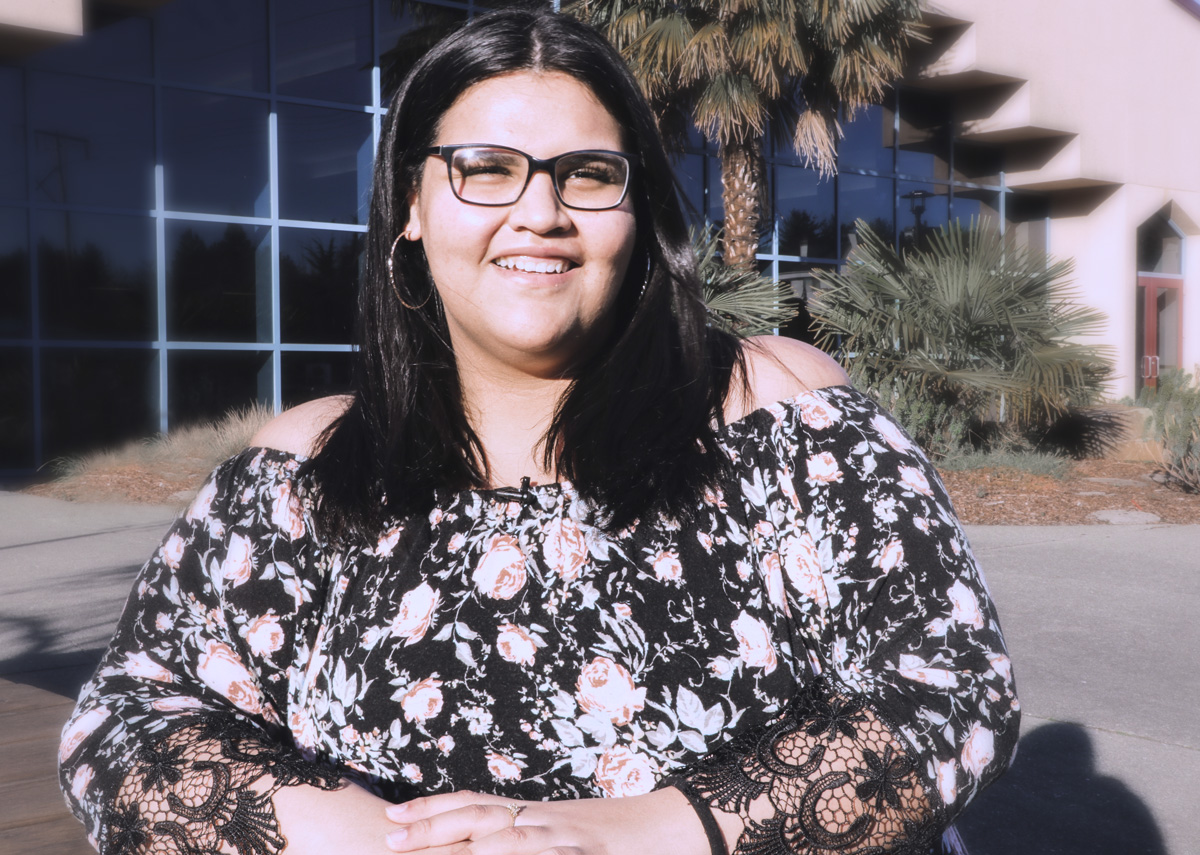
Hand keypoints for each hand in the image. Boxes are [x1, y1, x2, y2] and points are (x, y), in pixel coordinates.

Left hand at [383, 787, 720, 854]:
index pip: (476, 805)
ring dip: (464, 844)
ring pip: (507, 836)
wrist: (672, 827)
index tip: (394, 816)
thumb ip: (528, 839)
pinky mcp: (587, 851)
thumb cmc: (618, 839)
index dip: (434, 809)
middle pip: (479, 816)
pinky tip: (493, 854)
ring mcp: (564, 835)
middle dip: (432, 826)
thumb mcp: (565, 837)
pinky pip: (548, 852)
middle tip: (389, 837)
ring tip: (424, 849)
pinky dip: (522, 853)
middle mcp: (543, 819)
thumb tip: (486, 846)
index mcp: (535, 814)